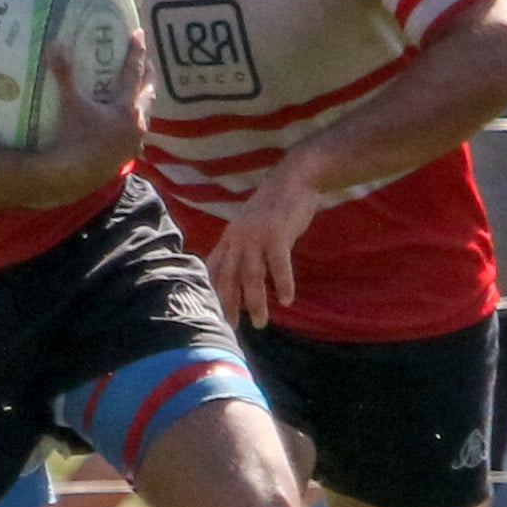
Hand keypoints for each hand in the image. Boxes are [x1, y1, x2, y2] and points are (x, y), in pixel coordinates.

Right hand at [39, 30, 150, 201]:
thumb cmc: (72, 138)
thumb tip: (55, 44)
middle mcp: (136, 126)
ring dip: (143, 105)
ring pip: (145, 119)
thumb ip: (64, 73)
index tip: (139, 34)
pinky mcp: (124, 159)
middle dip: (148, 79)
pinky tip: (127, 133)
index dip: (136, 53)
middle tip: (149, 65)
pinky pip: (134, 140)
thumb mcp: (69, 103)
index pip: (133, 73)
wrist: (71, 176)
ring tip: (140, 97)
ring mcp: (132, 145)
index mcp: (126, 109)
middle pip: (147, 96)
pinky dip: (133, 131)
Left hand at [206, 156, 322, 327]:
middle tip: (231, 328)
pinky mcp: (277, 235)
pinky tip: (287, 301)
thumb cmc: (274, 206)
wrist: (293, 178)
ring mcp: (257, 236)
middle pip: (228, 277)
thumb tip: (239, 276)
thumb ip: (242, 247)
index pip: (214, 269)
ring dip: (255, 302)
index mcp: (230, 237)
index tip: (213, 314)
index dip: (212, 292)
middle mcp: (238, 238)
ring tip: (260, 322)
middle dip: (228, 305)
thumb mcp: (250, 226)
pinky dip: (283, 284)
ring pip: (251, 276)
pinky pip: (279, 266)